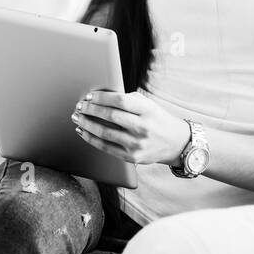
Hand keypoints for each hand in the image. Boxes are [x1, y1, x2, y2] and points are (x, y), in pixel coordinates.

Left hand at [71, 89, 188, 166]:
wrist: (176, 143)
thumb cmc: (156, 119)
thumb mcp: (148, 105)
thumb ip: (128, 99)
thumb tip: (100, 97)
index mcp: (147, 110)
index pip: (120, 101)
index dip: (101, 97)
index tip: (89, 96)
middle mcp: (143, 127)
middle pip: (110, 116)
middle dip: (90, 110)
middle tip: (79, 106)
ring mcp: (137, 144)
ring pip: (105, 132)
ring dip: (86, 124)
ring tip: (77, 118)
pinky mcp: (132, 157)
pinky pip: (106, 147)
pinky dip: (91, 139)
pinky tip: (83, 132)